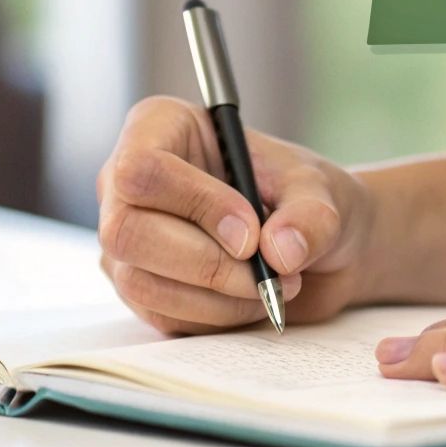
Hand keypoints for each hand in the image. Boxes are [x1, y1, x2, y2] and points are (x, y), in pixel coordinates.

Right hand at [96, 96, 376, 333]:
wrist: (315, 248)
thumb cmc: (303, 198)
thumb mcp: (319, 192)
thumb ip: (309, 216)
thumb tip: (281, 251)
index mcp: (161, 128)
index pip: (143, 168)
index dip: (196, 204)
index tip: (251, 232)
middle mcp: (127, 182)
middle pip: (126, 232)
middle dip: (206, 263)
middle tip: (269, 273)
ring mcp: (126, 239)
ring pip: (139, 281)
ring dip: (216, 298)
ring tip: (272, 286)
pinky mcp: (140, 285)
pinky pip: (159, 314)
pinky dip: (214, 317)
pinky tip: (250, 301)